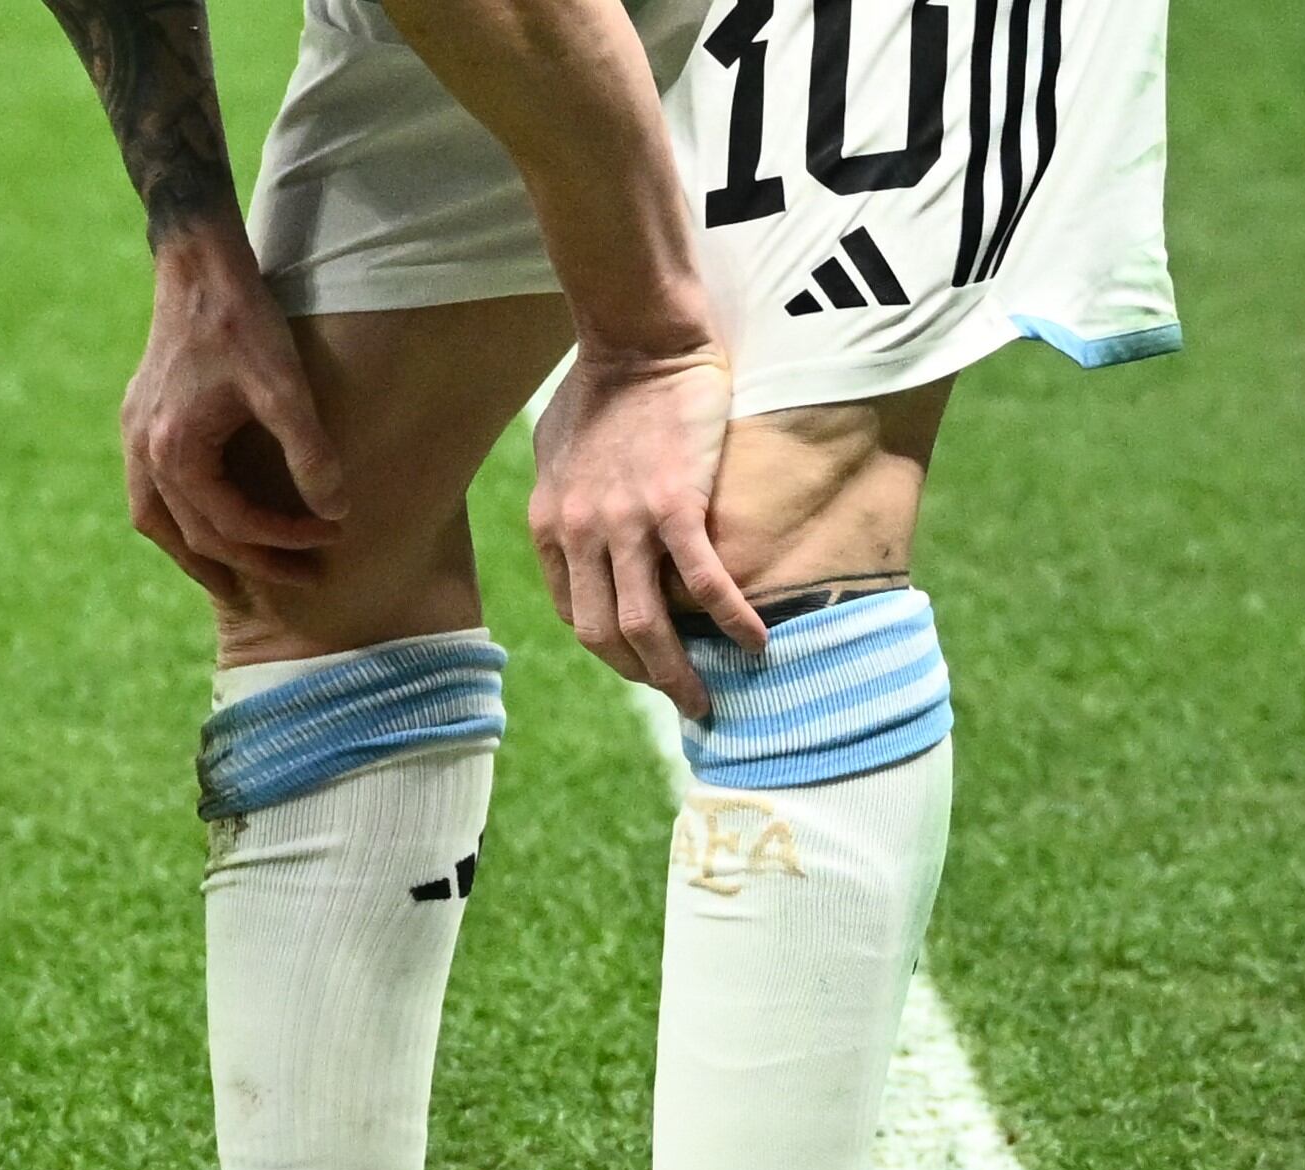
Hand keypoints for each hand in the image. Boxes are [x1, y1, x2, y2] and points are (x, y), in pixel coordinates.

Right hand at [121, 227, 347, 594]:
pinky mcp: (138, 422)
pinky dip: (178, 520)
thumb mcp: (285, 387)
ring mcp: (134, 438)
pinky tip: (205, 523)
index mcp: (176, 451)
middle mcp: (144, 453)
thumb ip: (309, 453)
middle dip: (251, 562)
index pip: (232, 523)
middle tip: (300, 580)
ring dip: (198, 556)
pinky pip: (150, 493)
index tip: (330, 536)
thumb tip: (335, 511)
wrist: (197, 265)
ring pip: (157, 523)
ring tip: (236, 582)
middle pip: (193, 536)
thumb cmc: (243, 320)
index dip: (283, 539)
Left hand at [529, 345, 765, 716]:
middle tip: (680, 698)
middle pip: (604, 634)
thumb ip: (563, 494)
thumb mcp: (555, 448)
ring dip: (677, 673)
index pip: (574, 612)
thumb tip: (575, 518)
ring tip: (707, 697)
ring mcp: (624, 524)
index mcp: (548, 525)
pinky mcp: (674, 505)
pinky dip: (730, 620)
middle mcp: (578, 535)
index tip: (642, 661)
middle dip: (642, 677)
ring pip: (645, 626)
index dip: (609, 647)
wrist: (637, 335)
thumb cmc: (599, 382)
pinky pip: (702, 582)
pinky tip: (755, 643)